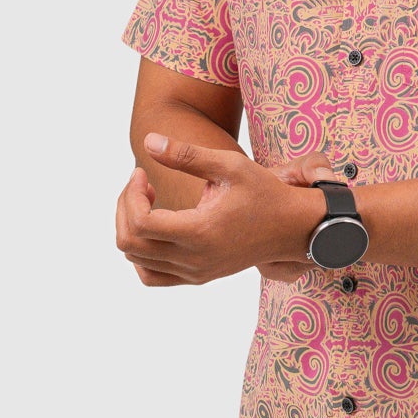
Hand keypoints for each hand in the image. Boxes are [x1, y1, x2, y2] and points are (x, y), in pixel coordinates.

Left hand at [115, 133, 326, 288]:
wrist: (292, 228)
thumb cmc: (263, 192)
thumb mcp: (228, 165)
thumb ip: (186, 154)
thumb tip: (148, 141)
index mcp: (200, 232)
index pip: (140, 223)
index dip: (131, 194)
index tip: (142, 172)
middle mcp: (194, 259)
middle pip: (130, 243)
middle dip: (125, 207)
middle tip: (141, 184)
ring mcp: (195, 272)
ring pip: (136, 260)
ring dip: (130, 228)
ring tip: (147, 203)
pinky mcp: (197, 277)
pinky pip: (151, 275)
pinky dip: (141, 254)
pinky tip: (155, 228)